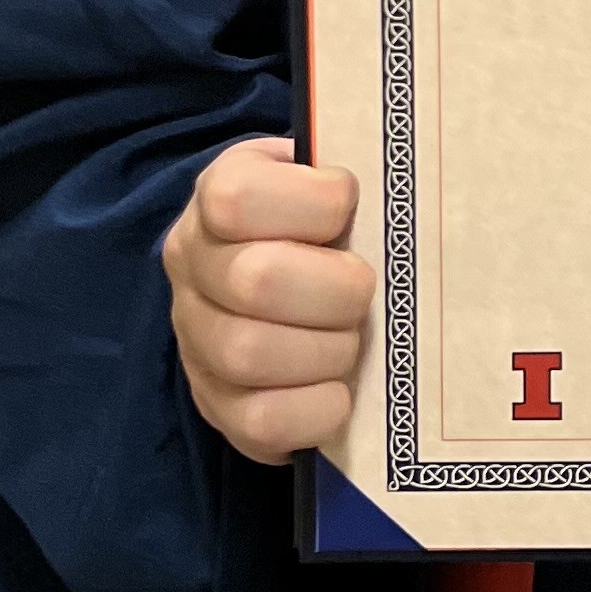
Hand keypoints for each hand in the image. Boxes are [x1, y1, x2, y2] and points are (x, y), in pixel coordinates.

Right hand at [162, 135, 377, 461]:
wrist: (283, 275)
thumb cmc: (322, 220)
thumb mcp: (327, 176)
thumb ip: (353, 169)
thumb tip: (398, 193)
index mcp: (219, 195)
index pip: (238, 197)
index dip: (315, 203)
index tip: (349, 209)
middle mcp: (192, 264)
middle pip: (255, 281)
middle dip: (336, 291)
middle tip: (364, 292)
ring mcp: (195, 339)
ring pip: (249, 354)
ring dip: (327, 350)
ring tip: (353, 340)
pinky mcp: (215, 405)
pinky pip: (260, 421)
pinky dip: (315, 410)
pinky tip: (340, 390)